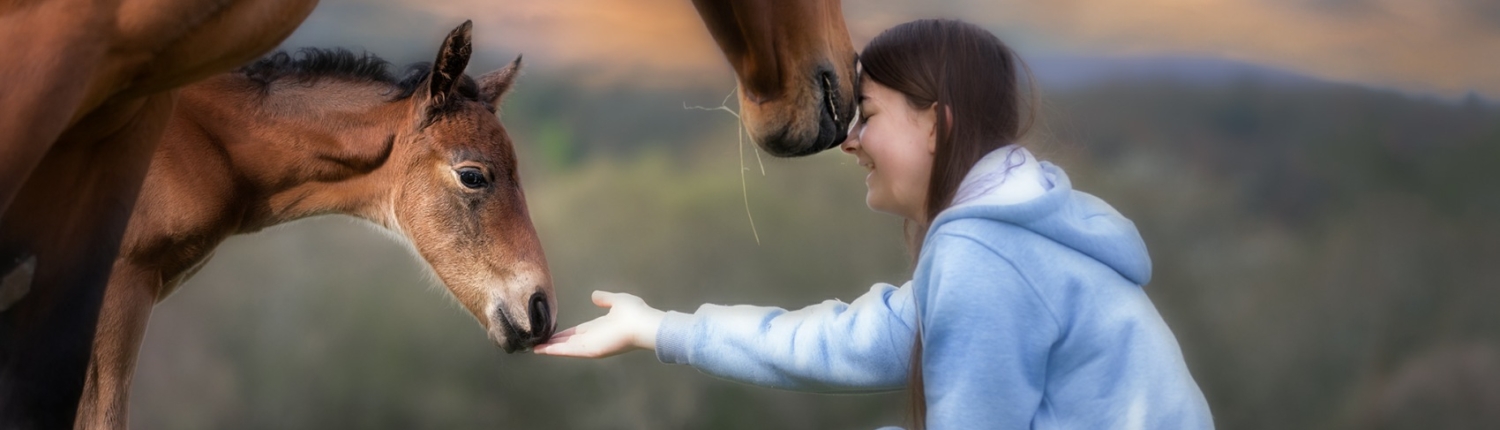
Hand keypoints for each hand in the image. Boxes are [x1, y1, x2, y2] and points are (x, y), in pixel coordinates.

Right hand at [533, 290, 664, 357]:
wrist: (644, 324)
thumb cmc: (635, 313)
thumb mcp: (617, 300)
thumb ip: (605, 298)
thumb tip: (594, 295)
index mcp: (600, 327)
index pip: (578, 331)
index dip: (564, 333)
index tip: (551, 332)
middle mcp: (594, 337)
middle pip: (570, 341)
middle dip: (554, 342)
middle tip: (537, 342)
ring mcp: (592, 345)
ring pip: (566, 347)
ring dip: (550, 348)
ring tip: (534, 347)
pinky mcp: (591, 350)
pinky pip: (569, 350)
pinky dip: (555, 351)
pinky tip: (542, 350)